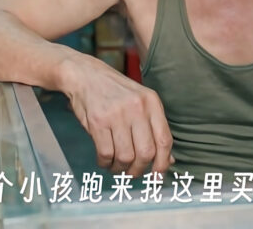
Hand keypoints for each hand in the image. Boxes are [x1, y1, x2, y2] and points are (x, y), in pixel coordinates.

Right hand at [61, 56, 172, 175]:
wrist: (85, 74)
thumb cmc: (114, 91)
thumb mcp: (139, 102)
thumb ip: (153, 128)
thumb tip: (168, 159)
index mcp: (152, 102)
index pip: (164, 140)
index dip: (163, 163)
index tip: (157, 176)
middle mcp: (137, 108)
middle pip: (146, 153)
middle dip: (139, 170)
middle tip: (132, 173)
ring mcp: (117, 114)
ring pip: (125, 156)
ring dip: (120, 169)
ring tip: (116, 167)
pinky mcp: (98, 121)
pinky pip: (106, 153)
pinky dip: (105, 163)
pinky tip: (104, 160)